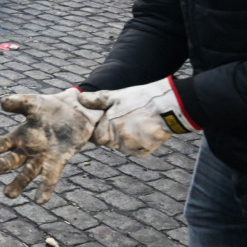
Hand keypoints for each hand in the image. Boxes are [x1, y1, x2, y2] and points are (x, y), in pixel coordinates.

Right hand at [0, 89, 101, 203]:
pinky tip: (40, 201)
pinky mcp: (59, 160)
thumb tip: (2, 104)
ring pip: (28, 173)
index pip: (3, 144)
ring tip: (8, 195)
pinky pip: (50, 176)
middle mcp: (29, 149)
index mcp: (21, 135)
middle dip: (0, 166)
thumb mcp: (34, 102)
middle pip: (12, 160)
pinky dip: (45, 187)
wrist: (76, 109)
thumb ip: (19, 102)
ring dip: (19, 184)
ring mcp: (43, 156)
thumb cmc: (51, 107)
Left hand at [77, 76, 198, 156]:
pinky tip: (142, 130)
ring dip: (123, 138)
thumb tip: (79, 99)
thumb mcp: (116, 96)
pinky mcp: (144, 151)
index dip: (97, 129)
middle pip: (108, 141)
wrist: (167, 107)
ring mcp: (132, 147)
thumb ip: (96, 100)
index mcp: (109, 126)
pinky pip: (135, 151)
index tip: (103, 122)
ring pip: (121, 146)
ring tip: (133, 123)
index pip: (95, 136)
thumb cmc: (140, 99)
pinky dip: (137, 144)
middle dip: (110, 133)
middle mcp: (118, 140)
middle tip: (120, 121)